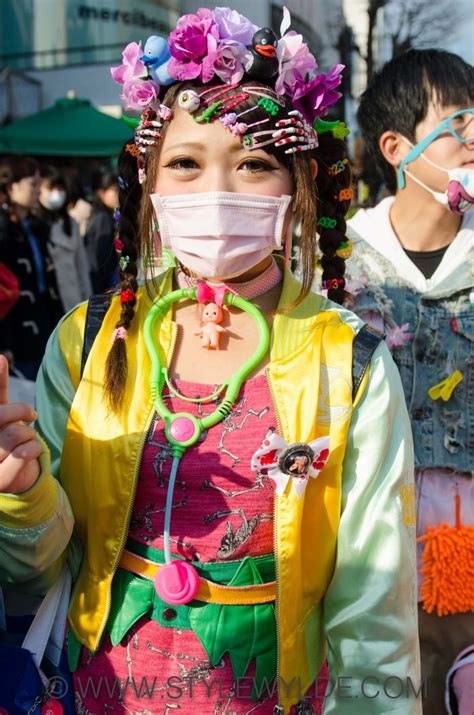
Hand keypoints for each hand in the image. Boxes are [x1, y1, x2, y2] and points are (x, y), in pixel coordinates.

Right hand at [0, 355, 40, 493]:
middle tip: (31, 415)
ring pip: (15, 433)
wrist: (15, 474)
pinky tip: (31, 450)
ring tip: (28, 438)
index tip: (1, 359)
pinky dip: (33, 448)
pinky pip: (24, 453)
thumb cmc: (8, 438)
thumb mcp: (3, 412)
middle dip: (20, 411)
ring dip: (29, 433)